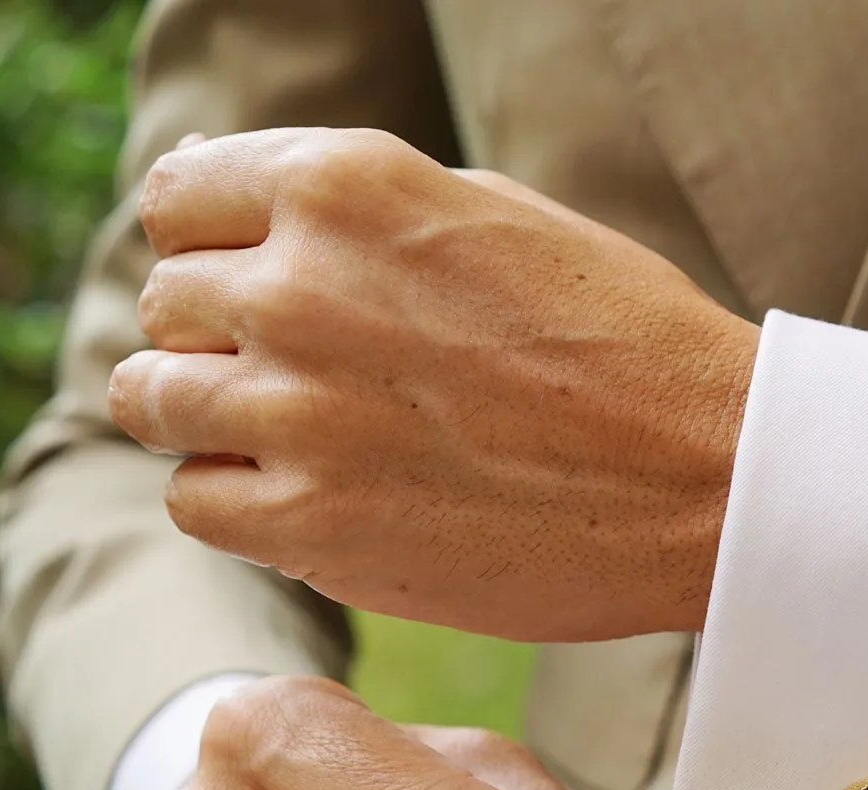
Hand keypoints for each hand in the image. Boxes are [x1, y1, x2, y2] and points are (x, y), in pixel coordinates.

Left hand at [107, 128, 757, 641]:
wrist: (714, 479)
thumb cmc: (630, 344)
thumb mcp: (498, 219)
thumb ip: (364, 216)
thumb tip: (261, 231)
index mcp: (347, 187)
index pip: (179, 199)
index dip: (215, 246)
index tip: (259, 287)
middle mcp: (300, 287)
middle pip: (167, 302)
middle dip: (221, 335)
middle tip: (311, 377)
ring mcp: (297, 410)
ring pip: (152, 399)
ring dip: (212, 417)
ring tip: (303, 438)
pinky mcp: (312, 525)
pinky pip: (194, 500)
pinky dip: (238, 501)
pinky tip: (317, 498)